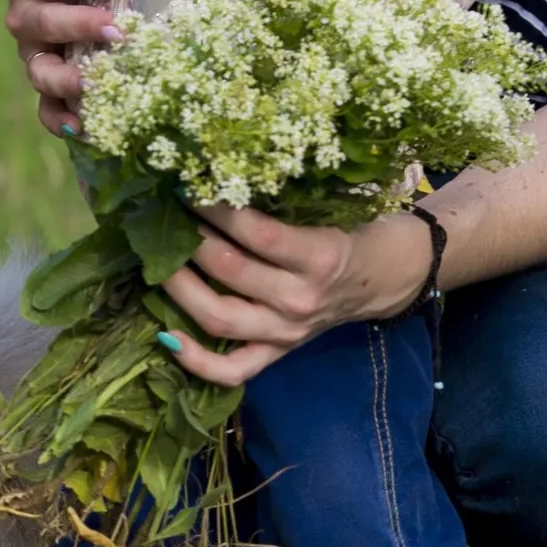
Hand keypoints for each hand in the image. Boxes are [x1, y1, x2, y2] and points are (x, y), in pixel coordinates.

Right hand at [0, 0, 125, 136]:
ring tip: (98, 84)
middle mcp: (23, 16)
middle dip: (77, 27)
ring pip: (38, 73)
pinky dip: (61, 121)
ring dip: (67, 81)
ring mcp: (33, 55)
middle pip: (39, 24)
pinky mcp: (48, 88)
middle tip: (118, 31)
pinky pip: (46, 111)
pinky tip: (84, 128)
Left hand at [158, 205, 430, 382]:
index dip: (214, 208)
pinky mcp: (279, 352)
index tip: (187, 184)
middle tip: (165, 214)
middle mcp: (300, 299)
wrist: (388, 278)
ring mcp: (287, 332)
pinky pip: (233, 369)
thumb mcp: (325, 211)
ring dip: (180, 286)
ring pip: (219, 317)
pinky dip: (196, 360)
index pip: (254, 233)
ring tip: (158, 259)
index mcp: (318, 257)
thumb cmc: (351, 232)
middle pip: (229, 271)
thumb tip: (214, 176)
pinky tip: (166, 337)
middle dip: (189, 239)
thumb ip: (277, 204)